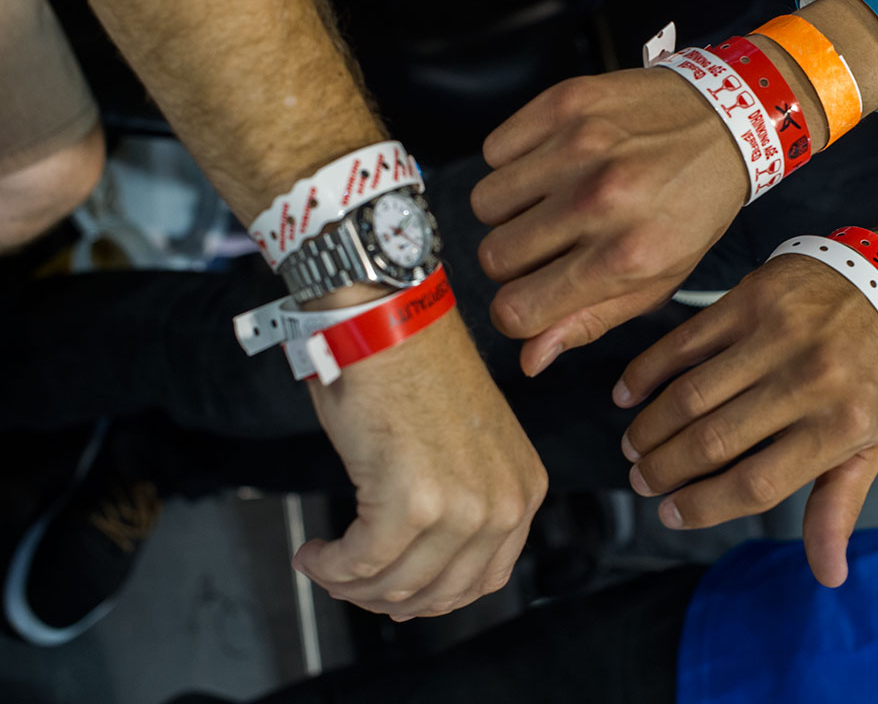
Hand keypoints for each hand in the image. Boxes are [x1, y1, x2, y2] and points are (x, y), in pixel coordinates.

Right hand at [292, 310, 547, 618]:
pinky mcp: (411, 504)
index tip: (395, 591)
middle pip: (440, 591)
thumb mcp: (466, 446)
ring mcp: (462, 507)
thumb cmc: (416, 367)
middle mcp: (504, 503)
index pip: (485, 578)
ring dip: (348, 585)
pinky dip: (329, 567)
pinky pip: (361, 564)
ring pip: (396, 584)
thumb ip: (462, 502)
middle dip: (386, 598)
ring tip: (322, 564)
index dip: (432, 595)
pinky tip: (312, 553)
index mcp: (524, 488)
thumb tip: (419, 560)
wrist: (391, 321)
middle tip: (347, 582)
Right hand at [472, 68, 747, 376]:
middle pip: (494, 257)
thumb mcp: (657, 280)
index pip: (519, 309)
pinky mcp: (565, 102)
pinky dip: (514, 162)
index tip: (531, 297)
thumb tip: (530, 359)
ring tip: (551, 201)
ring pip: (485, 204)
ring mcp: (580, 147)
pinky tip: (553, 164)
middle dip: (512, 261)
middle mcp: (600, 201)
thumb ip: (589, 322)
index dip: (516, 312)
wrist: (727, 120)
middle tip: (549, 245)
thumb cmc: (692, 210)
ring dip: (510, 210)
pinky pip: (494, 151)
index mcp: (626, 256)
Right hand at [612, 254, 877, 586]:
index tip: (670, 514)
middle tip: (642, 481)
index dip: (704, 505)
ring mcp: (776, 337)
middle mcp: (808, 381)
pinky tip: (626, 395)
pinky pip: (684, 342)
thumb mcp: (866, 445)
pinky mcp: (750, 299)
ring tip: (634, 448)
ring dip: (651, 427)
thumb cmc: (865, 379)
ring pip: (691, 394)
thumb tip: (828, 576)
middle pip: (715, 441)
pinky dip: (647, 371)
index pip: (756, 483)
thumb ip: (838, 508)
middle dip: (666, 470)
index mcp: (838, 427)